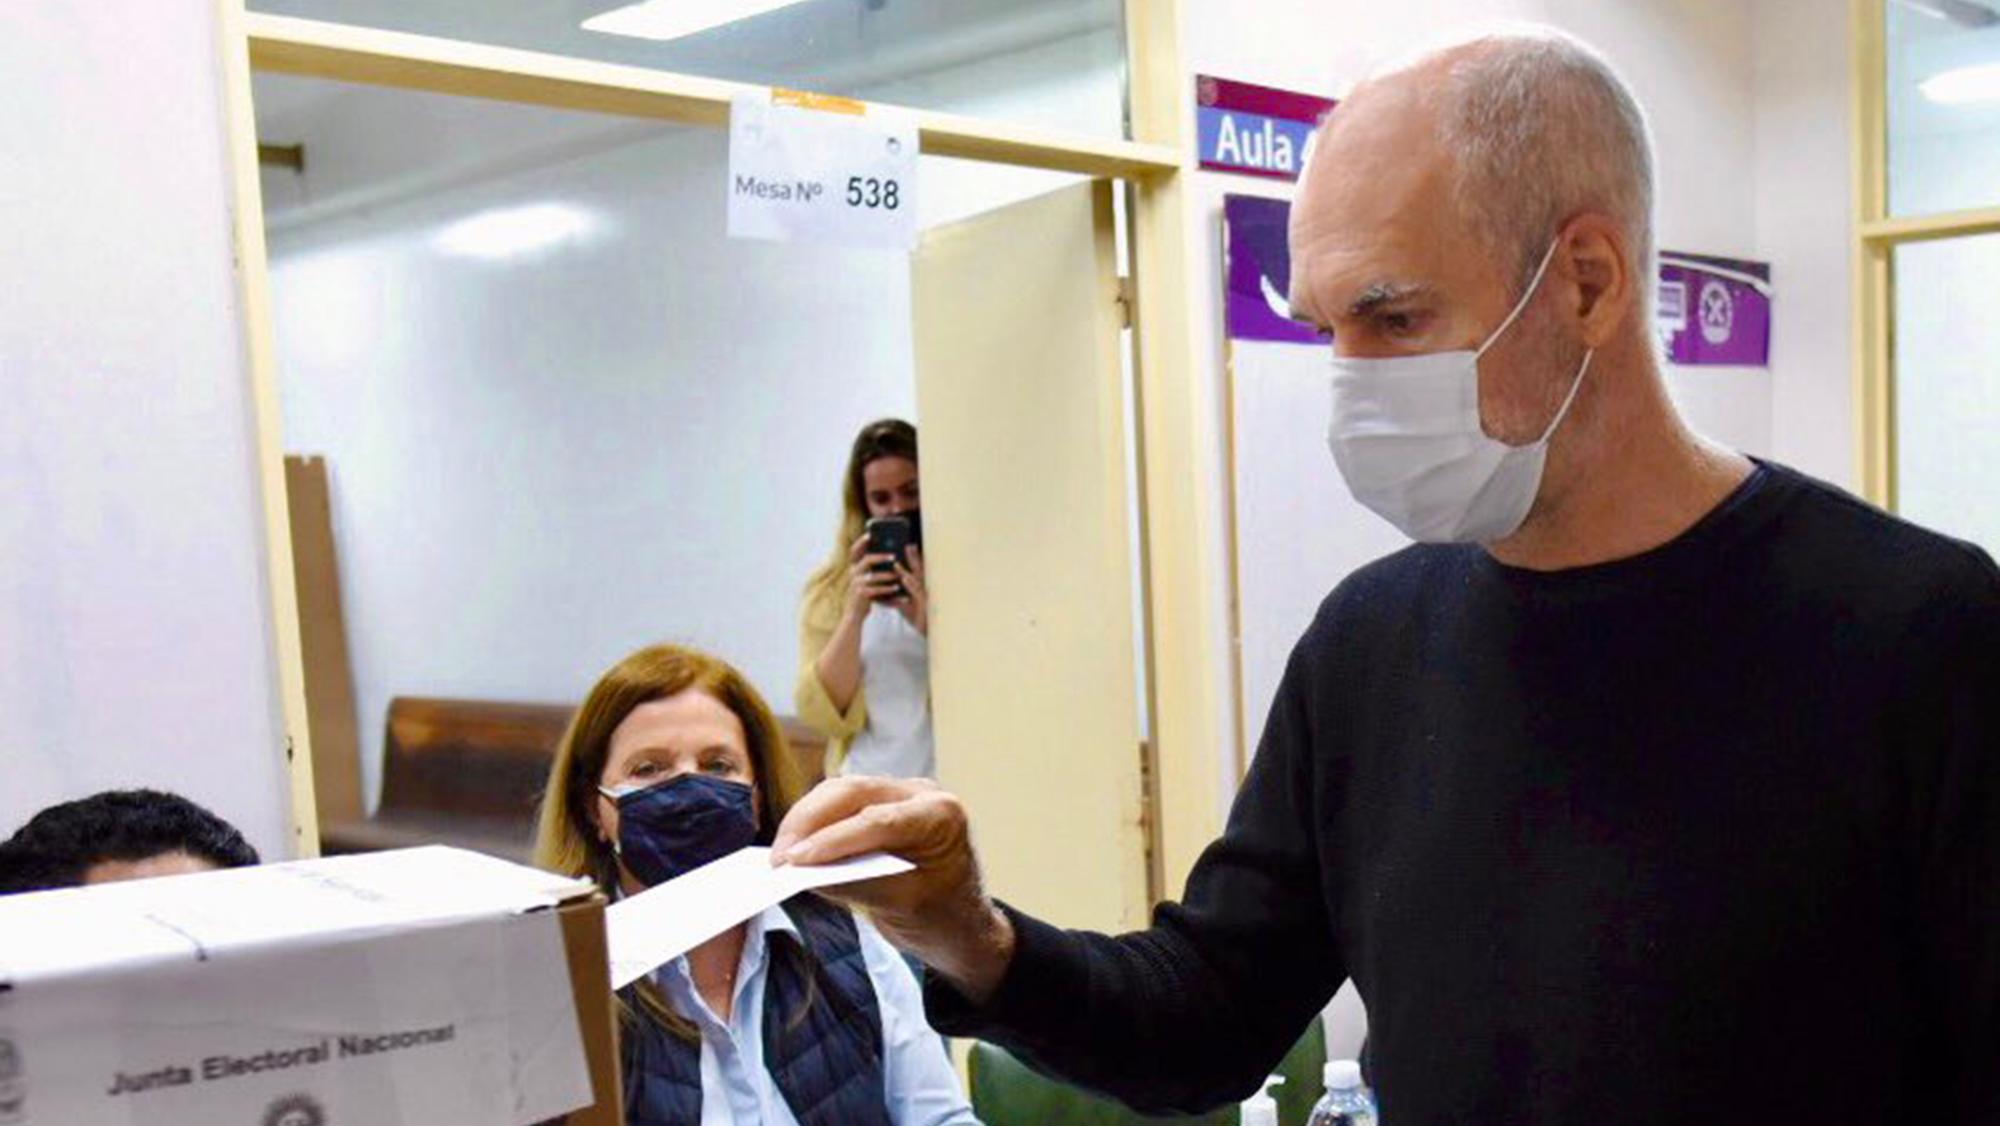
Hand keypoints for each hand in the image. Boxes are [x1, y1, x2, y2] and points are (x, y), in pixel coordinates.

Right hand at [772, 777, 1014, 1001]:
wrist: (962, 923)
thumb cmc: (943, 918)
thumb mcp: (902, 907)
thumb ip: (856, 885)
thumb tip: (806, 871)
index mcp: (941, 816)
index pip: (878, 820)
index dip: (832, 839)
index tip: (795, 860)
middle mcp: (922, 793)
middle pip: (852, 792)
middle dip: (808, 822)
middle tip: (778, 858)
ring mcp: (901, 794)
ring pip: (840, 792)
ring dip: (806, 820)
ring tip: (780, 856)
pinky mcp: (881, 804)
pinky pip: (840, 804)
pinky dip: (814, 824)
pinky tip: (794, 847)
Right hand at [844, 532, 901, 619]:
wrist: (855, 613)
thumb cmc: (865, 593)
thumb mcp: (866, 577)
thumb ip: (873, 567)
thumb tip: (890, 554)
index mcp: (855, 566)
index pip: (854, 550)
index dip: (861, 542)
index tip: (870, 535)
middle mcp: (853, 573)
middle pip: (866, 560)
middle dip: (880, 557)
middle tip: (893, 557)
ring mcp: (856, 584)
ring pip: (873, 576)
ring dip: (887, 575)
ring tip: (898, 574)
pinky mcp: (861, 594)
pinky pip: (876, 590)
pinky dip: (888, 589)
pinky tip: (897, 588)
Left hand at [893, 545, 927, 635]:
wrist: (923, 629)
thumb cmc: (914, 613)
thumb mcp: (903, 599)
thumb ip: (896, 590)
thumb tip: (884, 582)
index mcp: (918, 585)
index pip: (916, 569)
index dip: (913, 557)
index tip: (908, 544)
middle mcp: (924, 588)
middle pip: (919, 570)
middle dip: (913, 558)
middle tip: (907, 545)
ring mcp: (925, 596)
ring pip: (917, 581)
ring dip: (906, 571)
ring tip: (896, 563)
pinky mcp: (925, 605)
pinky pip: (917, 593)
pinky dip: (911, 585)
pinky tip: (904, 579)